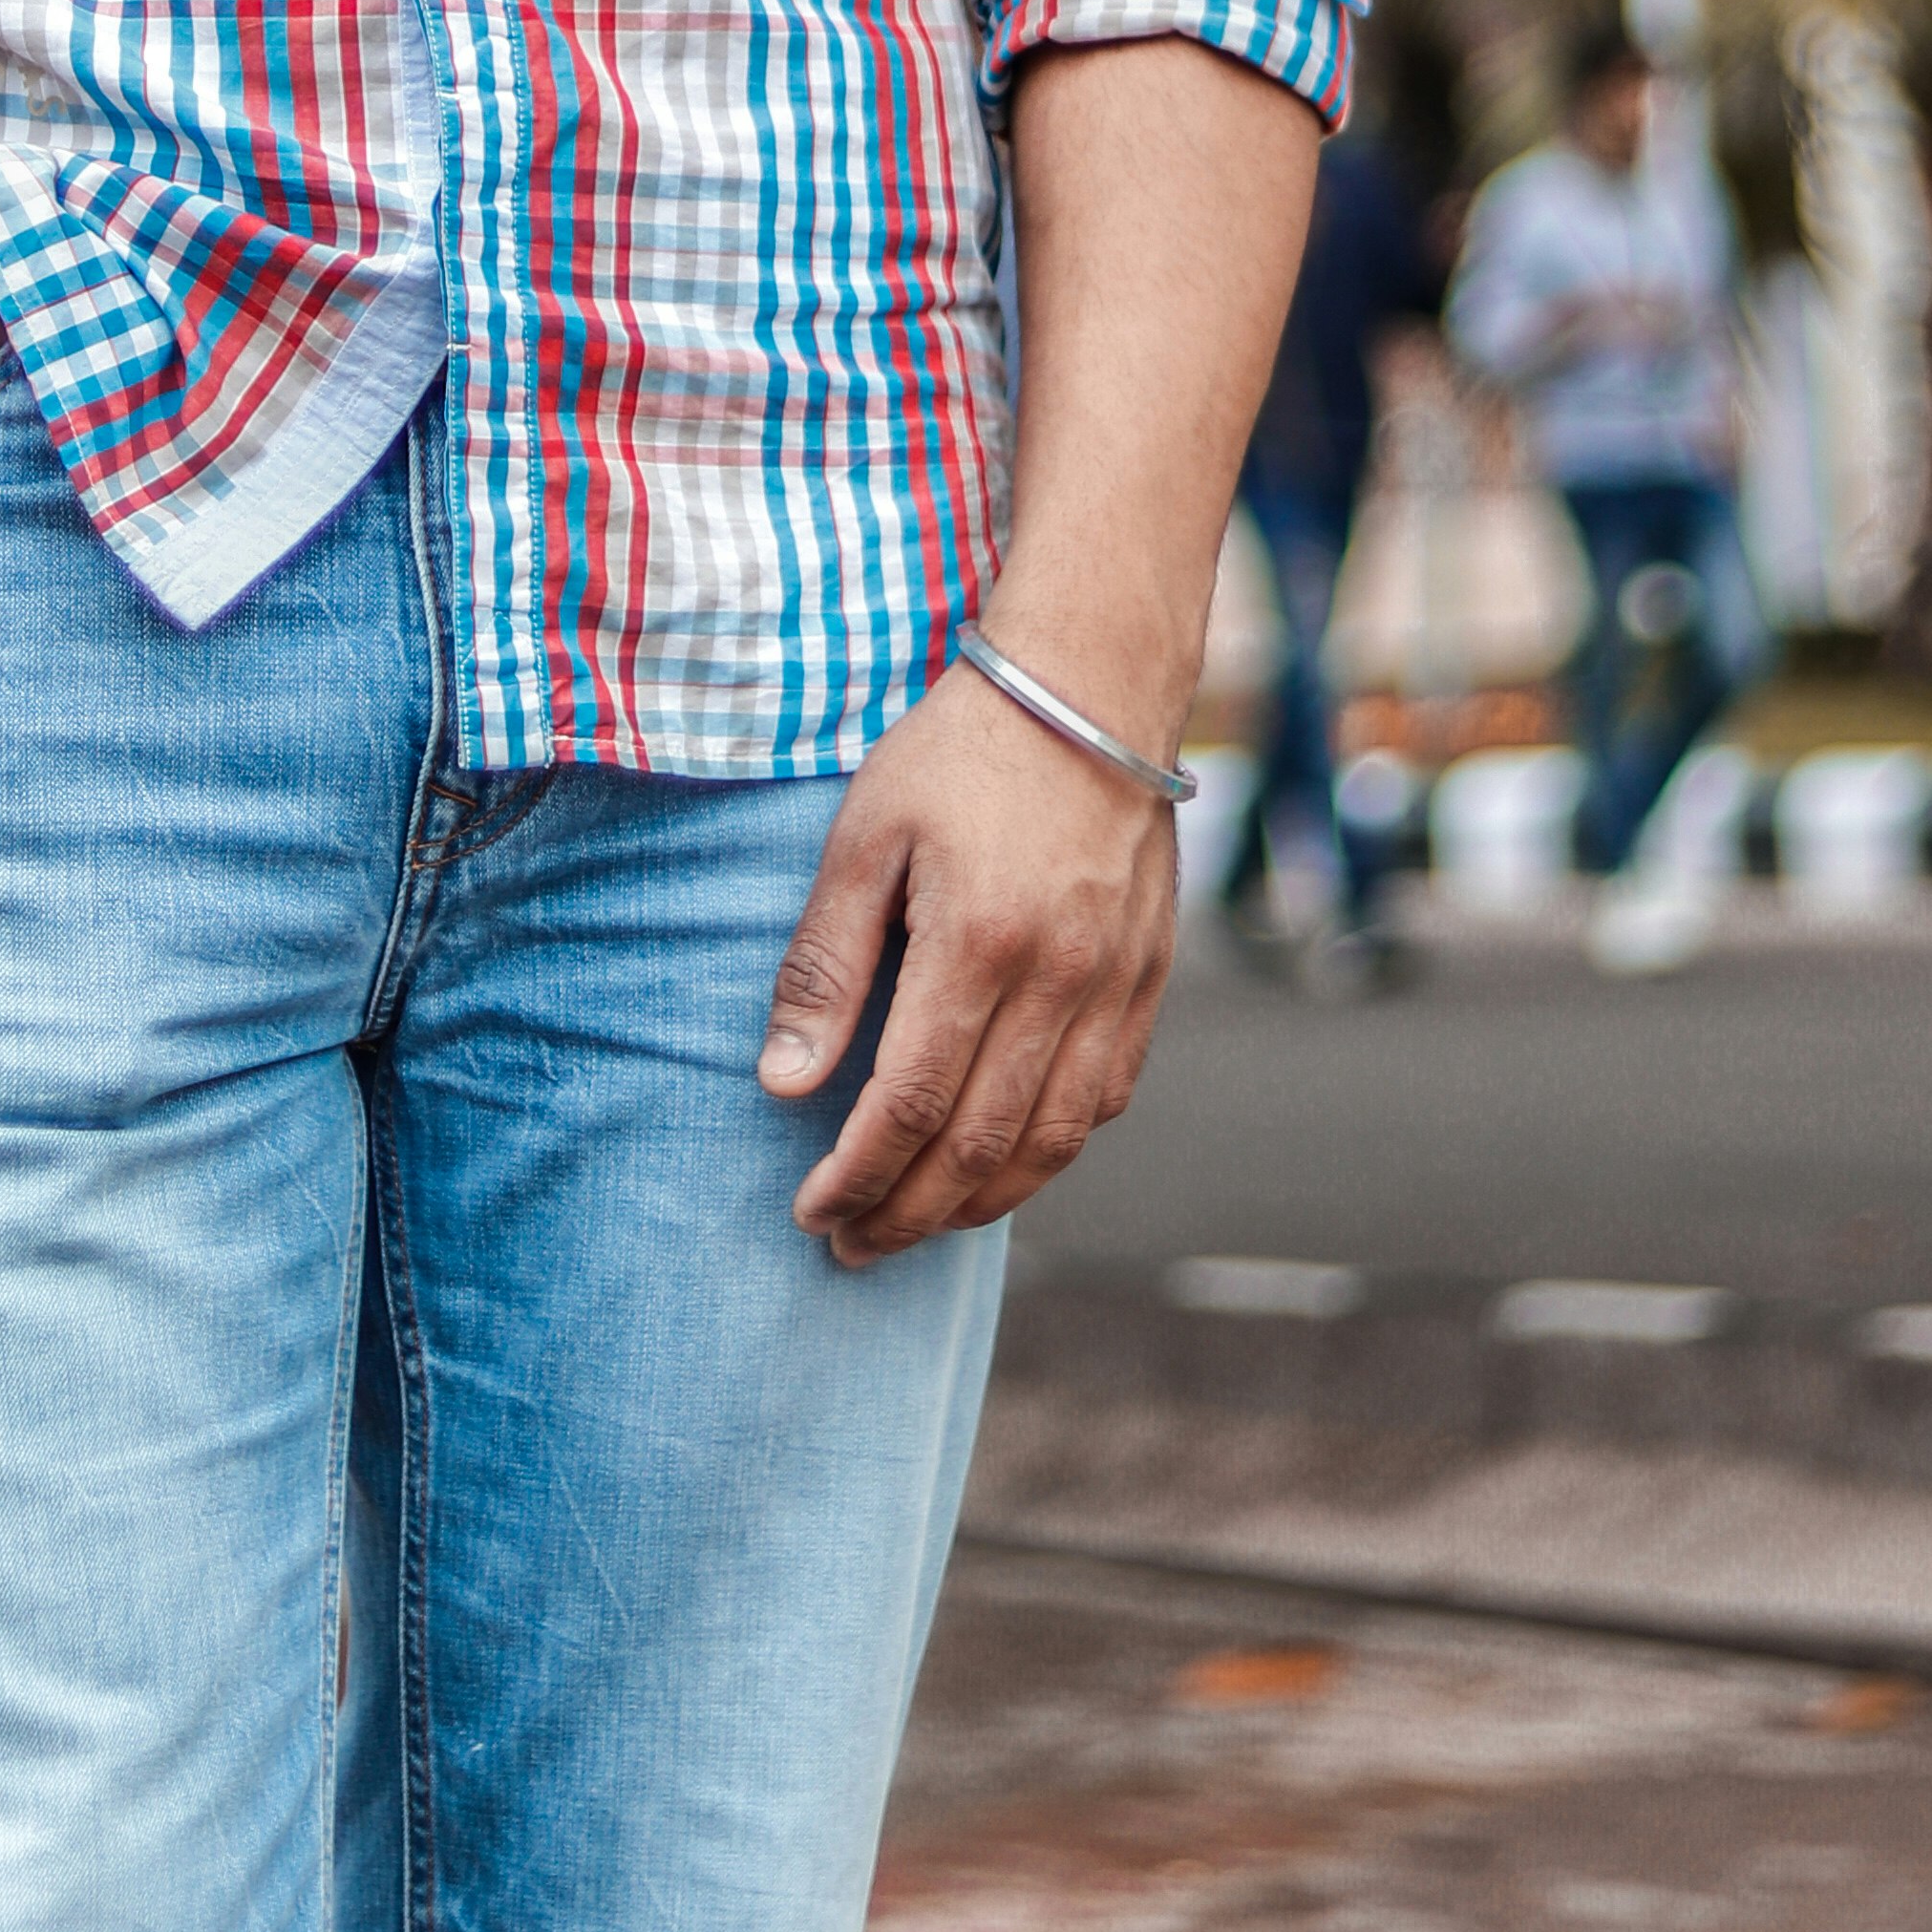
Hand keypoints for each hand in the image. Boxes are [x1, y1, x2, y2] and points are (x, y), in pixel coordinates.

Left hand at [757, 657, 1178, 1266]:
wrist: (1087, 687)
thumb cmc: (958, 753)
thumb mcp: (865, 840)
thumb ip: (825, 967)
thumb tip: (783, 1085)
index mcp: (979, 943)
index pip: (914, 1104)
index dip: (859, 1175)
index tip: (811, 1211)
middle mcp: (1060, 978)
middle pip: (983, 1146)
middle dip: (908, 1212)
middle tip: (850, 1244)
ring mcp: (1117, 984)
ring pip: (1053, 1141)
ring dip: (980, 1204)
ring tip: (916, 1223)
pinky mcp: (1148, 978)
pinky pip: (1105, 1098)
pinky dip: (1051, 1151)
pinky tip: (1003, 1165)